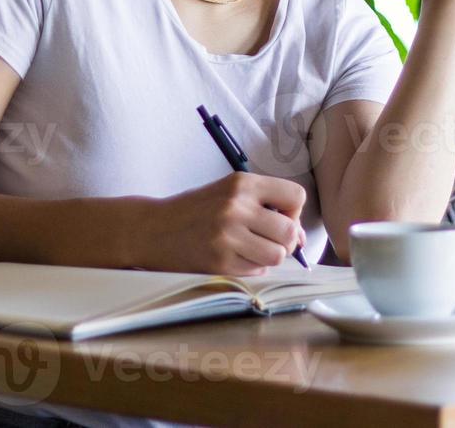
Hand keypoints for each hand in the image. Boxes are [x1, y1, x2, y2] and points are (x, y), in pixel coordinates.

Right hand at [132, 173, 307, 275]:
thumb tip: (301, 236)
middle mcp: (236, 207)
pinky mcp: (219, 262)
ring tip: (252, 249)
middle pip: (290, 231)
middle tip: (269, 239)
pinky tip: (236, 257)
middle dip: (286, 240)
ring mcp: (227, 236)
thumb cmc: (196, 210)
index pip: (296, 196)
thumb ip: (265, 205)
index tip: (281, 217)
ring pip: (277, 255)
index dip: (294, 211)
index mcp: (242, 184)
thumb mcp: (228, 191)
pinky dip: (253, 268)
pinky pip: (257, 271)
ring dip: (270, 256)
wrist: (153, 229)